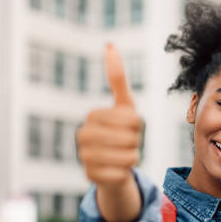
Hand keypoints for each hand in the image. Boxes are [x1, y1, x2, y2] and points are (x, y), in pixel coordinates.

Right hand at [76, 44, 141, 188]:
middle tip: (126, 144)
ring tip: (123, 156)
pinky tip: (116, 170)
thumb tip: (109, 45)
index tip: (129, 128)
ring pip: (128, 157)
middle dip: (135, 143)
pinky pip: (121, 174)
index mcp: (92, 116)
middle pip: (130, 139)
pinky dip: (125, 173)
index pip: (132, 120)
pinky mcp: (89, 177)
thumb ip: (117, 78)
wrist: (114, 165)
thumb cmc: (121, 132)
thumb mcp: (124, 106)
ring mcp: (84, 157)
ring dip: (132, 158)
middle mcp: (83, 135)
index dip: (138, 126)